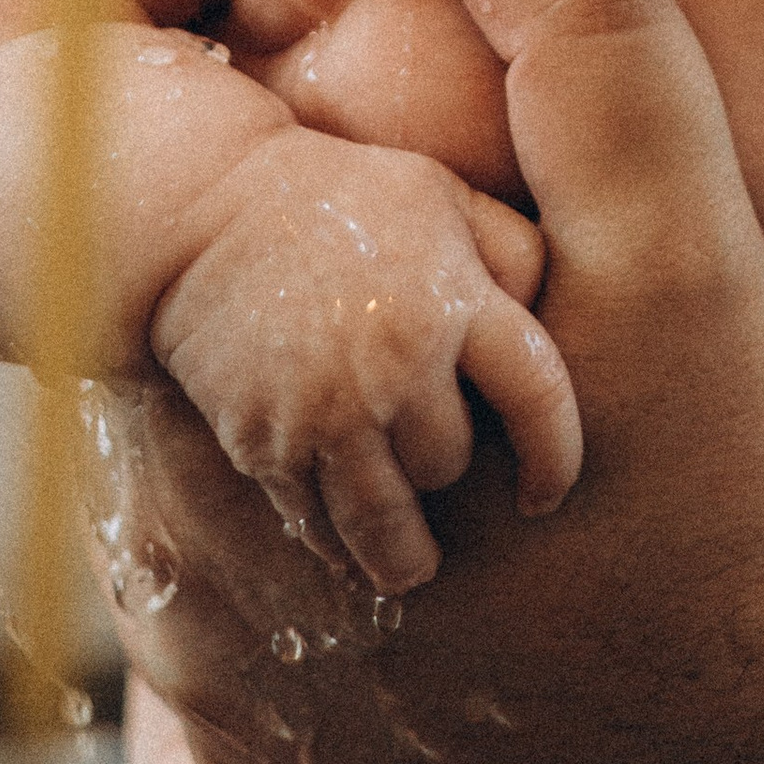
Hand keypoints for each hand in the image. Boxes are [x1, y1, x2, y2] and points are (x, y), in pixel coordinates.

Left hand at [97, 0, 763, 763]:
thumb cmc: (733, 495)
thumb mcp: (691, 250)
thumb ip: (593, 48)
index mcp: (256, 428)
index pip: (171, 242)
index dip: (284, 184)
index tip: (392, 189)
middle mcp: (199, 579)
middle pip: (170, 351)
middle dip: (275, 294)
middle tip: (424, 283)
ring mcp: (222, 684)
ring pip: (189, 461)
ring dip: (275, 402)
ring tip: (416, 379)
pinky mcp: (259, 754)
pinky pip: (223, 585)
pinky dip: (290, 526)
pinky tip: (407, 491)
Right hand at [150, 131, 578, 593]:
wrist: (208, 211)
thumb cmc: (343, 196)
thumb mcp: (441, 196)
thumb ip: (511, 252)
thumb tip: (554, 320)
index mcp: (455, 298)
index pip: (537, 396)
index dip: (556, 458)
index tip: (545, 494)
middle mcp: (398, 363)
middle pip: (451, 462)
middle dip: (446, 462)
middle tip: (433, 457)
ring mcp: (329, 411)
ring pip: (389, 523)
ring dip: (403, 555)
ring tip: (412, 567)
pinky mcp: (268, 444)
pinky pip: (318, 523)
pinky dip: (336, 543)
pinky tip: (344, 544)